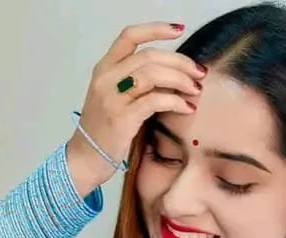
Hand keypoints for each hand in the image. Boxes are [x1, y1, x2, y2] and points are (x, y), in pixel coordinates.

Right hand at [67, 22, 205, 192]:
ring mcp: (112, 98)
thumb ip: (137, 83)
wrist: (86, 159)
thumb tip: (174, 75)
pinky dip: (175, 101)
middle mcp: (106, 78)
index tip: (179, 30)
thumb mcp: (115, 98)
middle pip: (149, 56)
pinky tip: (187, 107)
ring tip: (195, 90)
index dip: (156, 29)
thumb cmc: (105, 131)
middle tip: (199, 72)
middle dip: (180, 62)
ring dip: (180, 80)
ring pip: (153, 75)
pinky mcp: (122, 118)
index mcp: (104, 68)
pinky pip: (155, 101)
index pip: (130, 36)